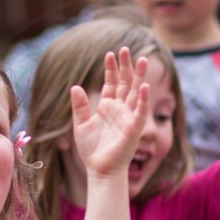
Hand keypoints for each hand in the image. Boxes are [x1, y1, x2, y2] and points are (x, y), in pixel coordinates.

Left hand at [71, 48, 149, 179]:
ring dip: (139, 77)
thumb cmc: (92, 150)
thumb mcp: (80, 125)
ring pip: (136, 92)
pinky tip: (143, 86)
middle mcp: (120, 109)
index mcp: (108, 107)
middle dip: (126, 66)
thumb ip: (79, 106)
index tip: (109, 54)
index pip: (112, 83)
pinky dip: (142, 99)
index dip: (111, 69)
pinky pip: (140, 111)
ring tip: (141, 60)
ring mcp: (129, 117)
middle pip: (125, 83)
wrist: (100, 170)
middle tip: (126, 49)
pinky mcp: (134, 128)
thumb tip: (75, 86)